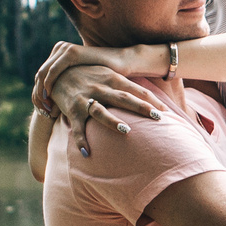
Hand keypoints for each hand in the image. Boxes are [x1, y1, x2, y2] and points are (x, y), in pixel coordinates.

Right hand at [34, 43, 161, 157]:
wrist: (59, 72)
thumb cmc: (90, 74)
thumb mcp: (108, 72)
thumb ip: (127, 83)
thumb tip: (151, 95)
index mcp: (112, 78)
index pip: (136, 89)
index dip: (151, 99)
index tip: (166, 110)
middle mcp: (100, 88)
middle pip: (124, 98)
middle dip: (141, 108)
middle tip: (158, 117)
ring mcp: (86, 99)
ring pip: (101, 111)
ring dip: (113, 121)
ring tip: (127, 130)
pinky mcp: (72, 110)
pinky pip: (78, 128)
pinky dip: (81, 140)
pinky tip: (87, 153)